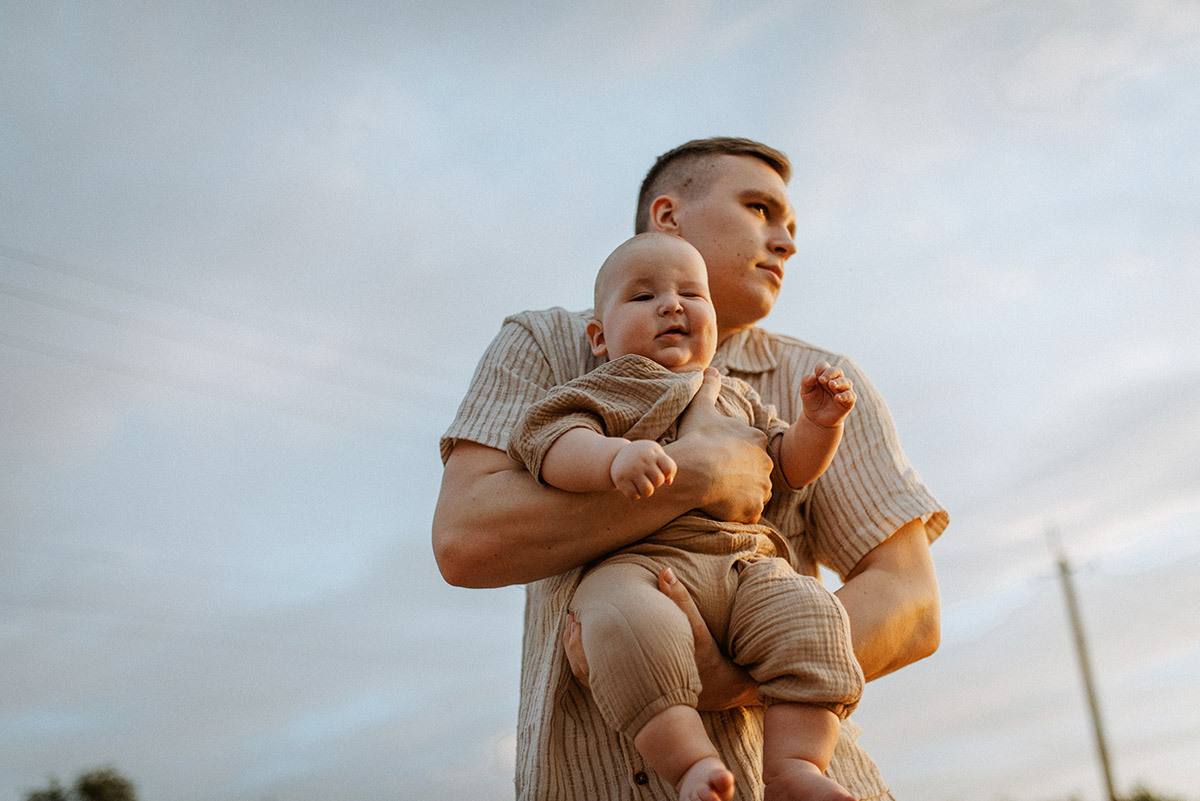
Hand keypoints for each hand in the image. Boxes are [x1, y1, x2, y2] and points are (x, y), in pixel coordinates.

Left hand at [561, 566, 759, 709]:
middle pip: (585, 669)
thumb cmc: (704, 653)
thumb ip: (679, 599)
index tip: (575, 617)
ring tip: (574, 629)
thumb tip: (664, 570)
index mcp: (640, 668)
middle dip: (573, 644)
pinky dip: (587, 665)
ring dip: (577, 655)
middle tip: (570, 620)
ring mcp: (629, 692)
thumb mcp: (694, 626)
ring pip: (589, 678)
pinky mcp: (631, 694)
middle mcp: (630, 683)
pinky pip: (598, 684)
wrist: (716, 686)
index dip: (579, 640)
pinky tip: (588, 645)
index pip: (596, 657)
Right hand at [610, 440, 676, 499]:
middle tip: (649, 478)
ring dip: (647, 491)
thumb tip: (669, 481)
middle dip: (656, 483)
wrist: (617, 454)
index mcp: (653, 452)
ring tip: (643, 485)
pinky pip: (634, 496)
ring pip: (647, 490)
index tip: (661, 472)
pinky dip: (635, 495)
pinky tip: (633, 488)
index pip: (669, 468)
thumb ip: (666, 466)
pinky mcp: (621, 479)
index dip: (668, 474)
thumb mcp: (655, 456)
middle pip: (658, 480)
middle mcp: (642, 460)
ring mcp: (631, 469)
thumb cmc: (644, 457)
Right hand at [674, 368, 772, 523]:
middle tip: (718, 475)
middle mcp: (767, 463)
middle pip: (757, 470)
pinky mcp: (754, 509)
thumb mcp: (701, 408)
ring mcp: (762, 488)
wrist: (693, 471)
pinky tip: (721, 505)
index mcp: (758, 439)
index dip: (735, 453)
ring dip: (741, 493)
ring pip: (755, 492)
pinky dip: (738, 511)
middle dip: (742, 474)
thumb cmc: (697, 439)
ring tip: (719, 491)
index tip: (719, 456)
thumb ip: (709, 388)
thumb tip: (710, 369)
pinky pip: (748, 512)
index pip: (753, 448)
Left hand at [800, 362, 855, 428]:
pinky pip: (850, 396)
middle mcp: (836, 381)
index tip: (815, 377)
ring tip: (831, 385)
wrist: (816, 420)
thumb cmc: (812, 403)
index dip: (821, 369)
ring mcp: (843, 391)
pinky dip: (844, 395)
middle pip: (837, 370)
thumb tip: (812, 376)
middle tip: (821, 380)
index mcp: (825, 376)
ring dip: (839, 382)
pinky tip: (837, 397)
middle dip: (830, 373)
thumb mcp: (805, 392)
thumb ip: (806, 382)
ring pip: (846, 382)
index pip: (825, 366)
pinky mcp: (848, 402)